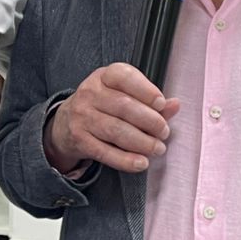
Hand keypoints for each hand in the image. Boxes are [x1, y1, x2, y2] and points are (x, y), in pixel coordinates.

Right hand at [44, 63, 179, 175]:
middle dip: (150, 122)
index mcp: (104, 76)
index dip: (146, 91)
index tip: (161, 104)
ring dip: (141, 142)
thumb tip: (174, 105)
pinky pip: (105, 152)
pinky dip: (125, 160)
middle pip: (124, 107)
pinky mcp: (80, 139)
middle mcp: (90, 93)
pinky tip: (140, 162)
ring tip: (157, 148)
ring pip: (116, 131)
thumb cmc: (102, 105)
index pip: (124, 77)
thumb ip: (149, 100)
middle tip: (164, 132)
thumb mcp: (123, 94)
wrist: (66, 123)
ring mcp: (83, 117)